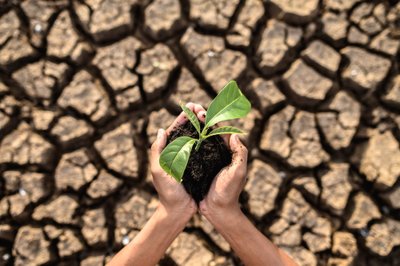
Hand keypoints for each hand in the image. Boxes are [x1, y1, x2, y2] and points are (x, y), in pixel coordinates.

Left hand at [150, 103, 205, 219]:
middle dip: (194, 118)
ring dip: (202, 126)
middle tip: (202, 108)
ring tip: (210, 116)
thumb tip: (162, 130)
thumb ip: (158, 151)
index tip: (191, 106)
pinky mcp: (199, 165)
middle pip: (187, 131)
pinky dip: (209, 140)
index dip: (183, 117)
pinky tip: (216, 133)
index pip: (175, 130)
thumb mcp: (159, 171)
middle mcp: (178, 153)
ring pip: (197, 138)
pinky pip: (204, 149)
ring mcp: (189, 158)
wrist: (178, 210)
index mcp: (167, 152)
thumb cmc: (167, 192)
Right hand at [189, 104, 247, 222]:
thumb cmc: (228, 192)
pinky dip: (187, 142)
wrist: (218, 211)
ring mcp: (207, 160)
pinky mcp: (198, 168)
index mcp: (227, 152)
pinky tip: (178, 136)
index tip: (201, 110)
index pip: (219, 130)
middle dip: (200, 118)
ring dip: (193, 127)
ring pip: (199, 139)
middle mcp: (217, 153)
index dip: (210, 119)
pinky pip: (192, 151)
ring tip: (184, 116)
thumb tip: (234, 135)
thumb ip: (240, 154)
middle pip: (208, 132)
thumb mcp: (238, 172)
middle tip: (191, 107)